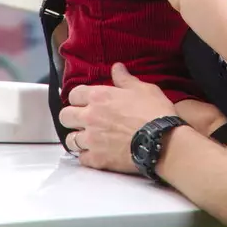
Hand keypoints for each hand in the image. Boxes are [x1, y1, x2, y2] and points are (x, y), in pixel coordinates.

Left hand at [60, 64, 177, 173]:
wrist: (162, 141)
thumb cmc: (154, 112)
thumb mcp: (143, 89)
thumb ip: (125, 79)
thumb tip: (117, 68)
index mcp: (99, 97)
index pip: (73, 94)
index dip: (78, 98)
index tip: (84, 101)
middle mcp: (90, 117)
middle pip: (64, 117)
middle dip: (71, 117)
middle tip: (81, 120)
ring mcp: (91, 140)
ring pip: (70, 140)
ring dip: (77, 138)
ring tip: (87, 139)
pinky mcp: (97, 159)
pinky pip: (81, 159)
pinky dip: (86, 157)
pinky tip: (94, 154)